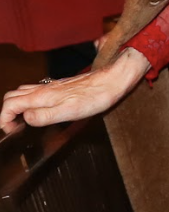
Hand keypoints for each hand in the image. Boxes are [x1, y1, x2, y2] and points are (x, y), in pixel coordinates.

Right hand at [1, 47, 148, 134]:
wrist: (113, 80)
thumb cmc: (95, 97)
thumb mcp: (68, 111)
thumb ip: (44, 115)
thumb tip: (26, 119)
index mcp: (43, 95)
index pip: (10, 103)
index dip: (4, 119)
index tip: (10, 130)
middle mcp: (44, 88)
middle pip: (13, 96)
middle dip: (6, 111)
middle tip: (13, 127)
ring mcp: (52, 86)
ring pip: (24, 91)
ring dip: (17, 105)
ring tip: (22, 119)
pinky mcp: (62, 86)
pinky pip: (37, 90)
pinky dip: (29, 100)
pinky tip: (40, 108)